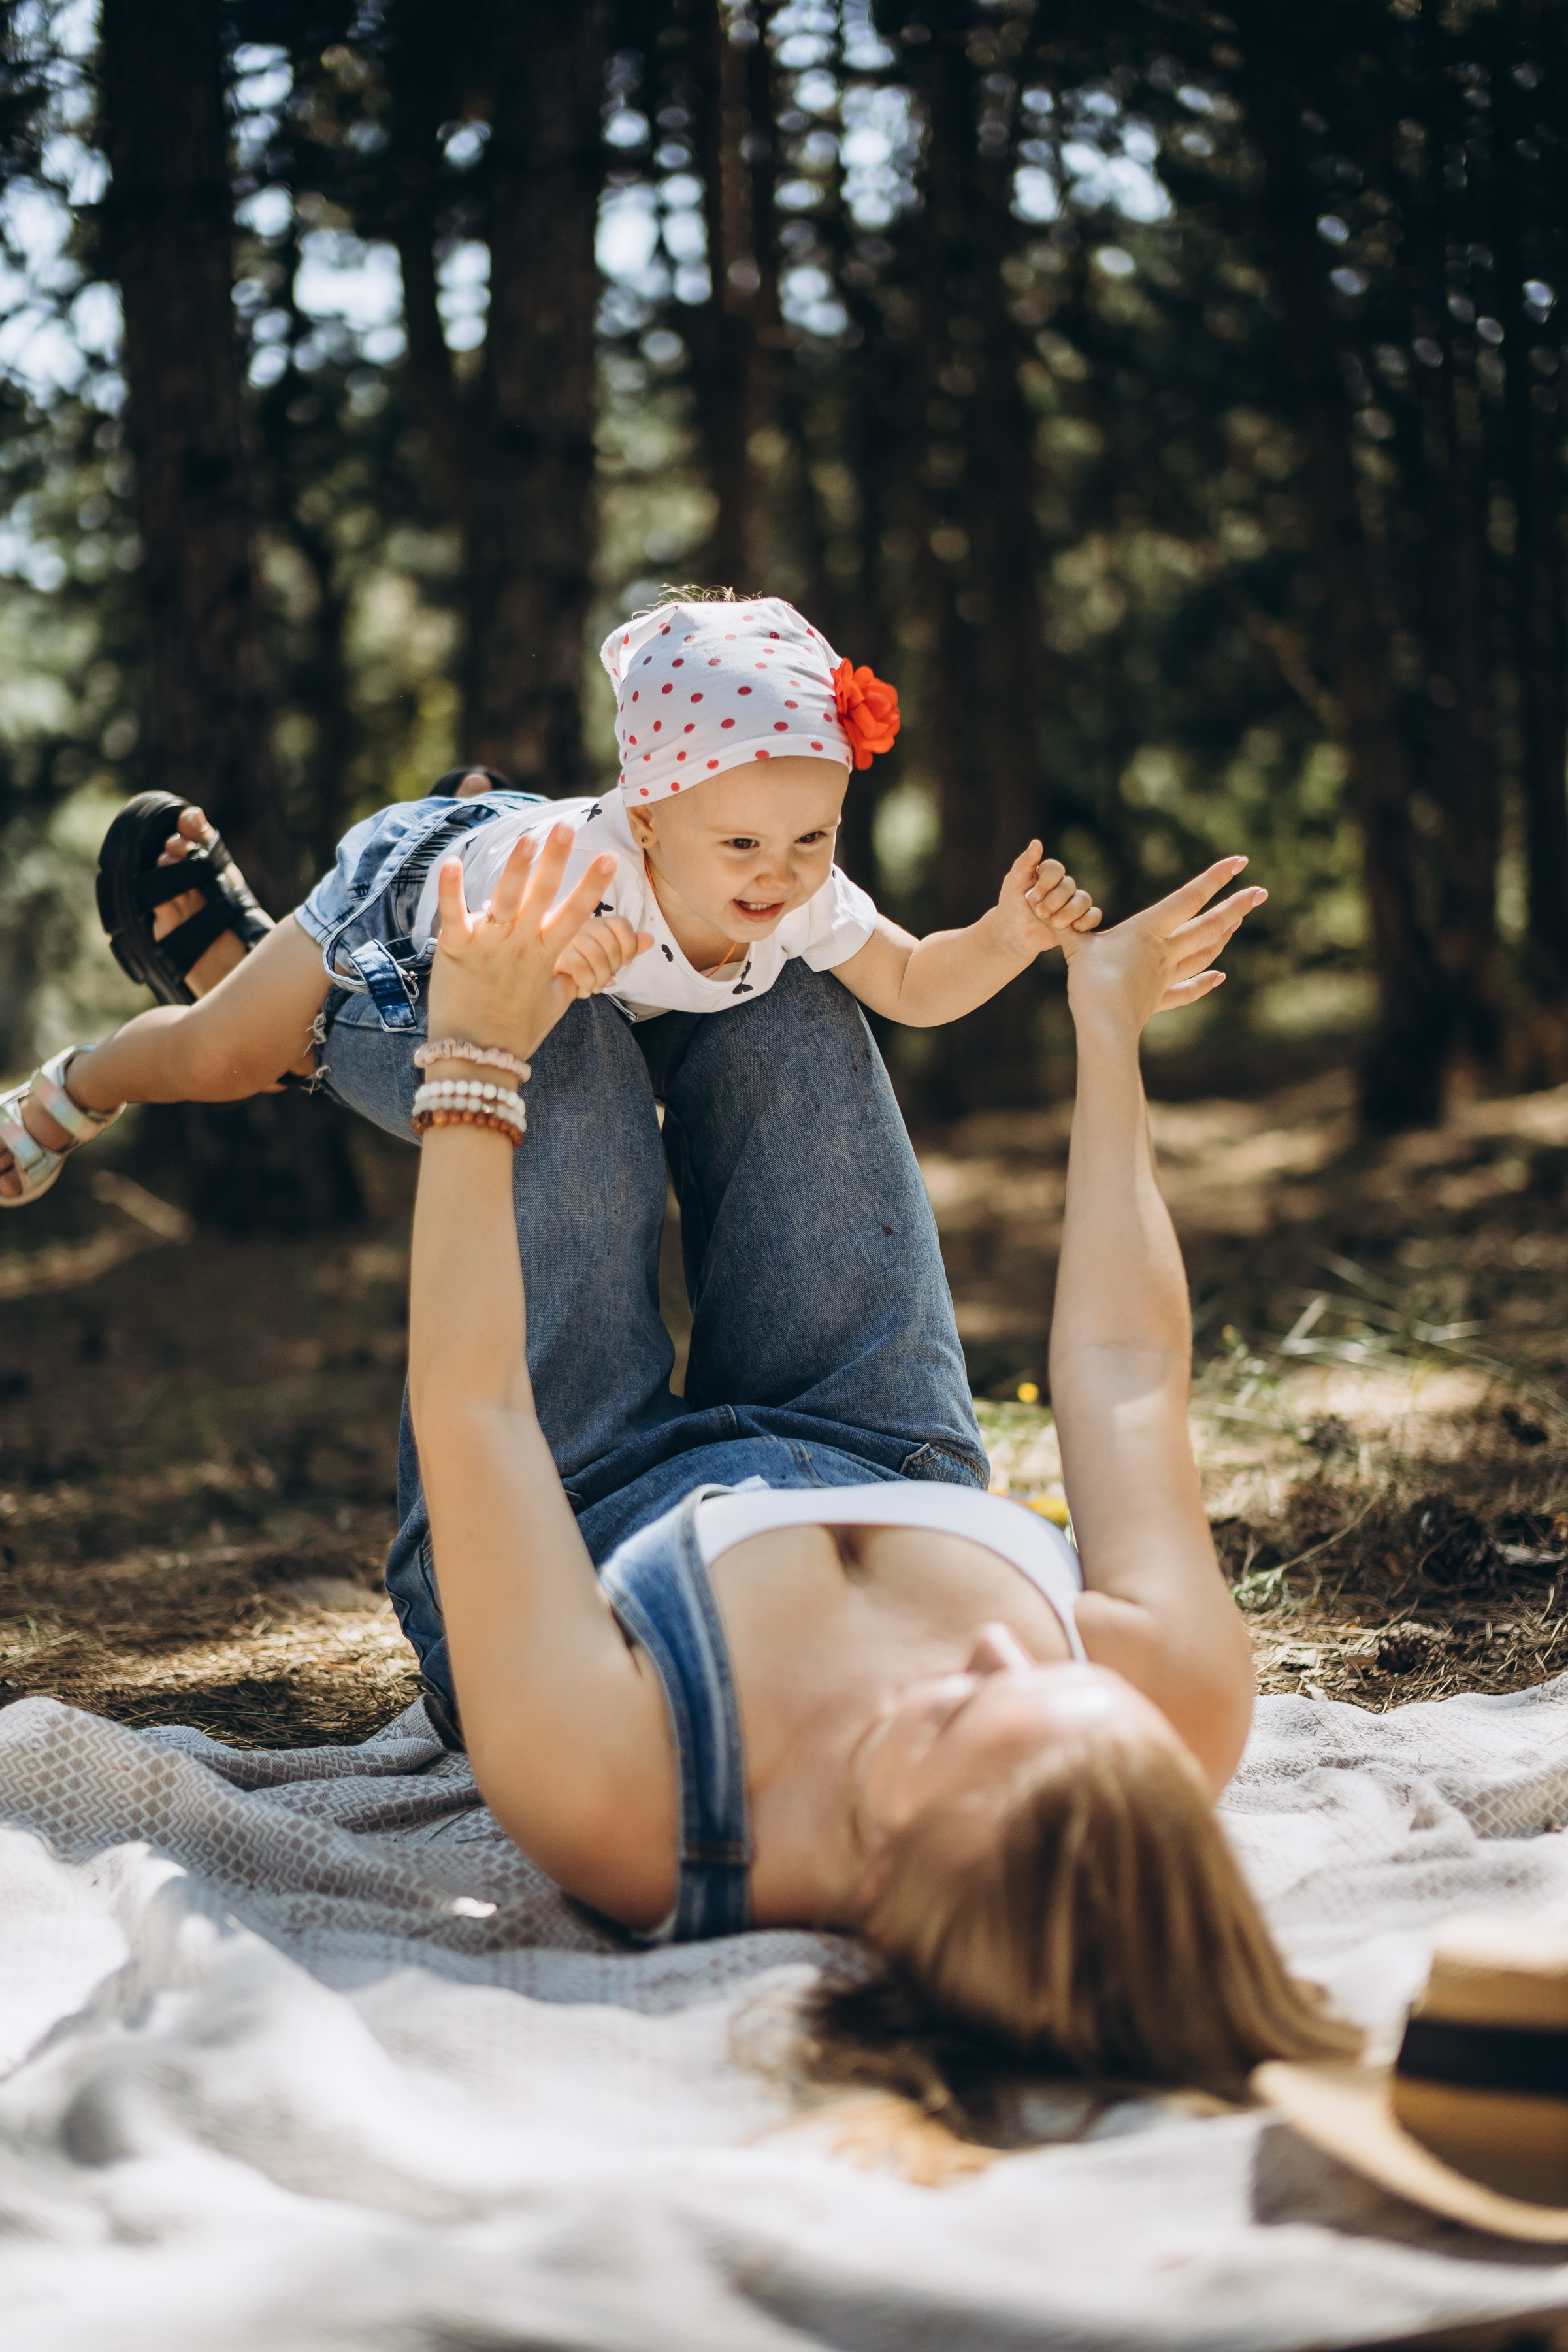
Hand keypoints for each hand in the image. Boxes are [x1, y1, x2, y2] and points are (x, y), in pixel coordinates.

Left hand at [426, 826, 645, 1059]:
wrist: (476, 1057)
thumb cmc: (518, 1029)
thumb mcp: (559, 998)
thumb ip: (582, 970)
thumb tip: (619, 962)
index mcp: (545, 955)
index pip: (575, 914)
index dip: (592, 885)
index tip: (609, 857)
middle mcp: (520, 945)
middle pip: (543, 896)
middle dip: (556, 860)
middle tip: (566, 827)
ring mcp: (488, 946)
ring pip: (506, 898)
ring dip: (517, 867)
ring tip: (528, 837)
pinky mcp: (456, 949)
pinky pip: (453, 914)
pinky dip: (450, 889)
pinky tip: (450, 861)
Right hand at [553, 912, 648, 1001]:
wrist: (552, 979)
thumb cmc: (584, 965)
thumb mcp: (609, 956)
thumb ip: (630, 947)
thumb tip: (650, 939)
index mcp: (599, 922)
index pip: (622, 925)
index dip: (629, 947)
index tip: (625, 962)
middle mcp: (584, 925)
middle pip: (612, 945)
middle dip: (613, 968)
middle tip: (605, 977)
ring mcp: (569, 939)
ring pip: (598, 958)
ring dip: (600, 979)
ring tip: (594, 986)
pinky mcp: (558, 955)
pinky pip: (582, 970)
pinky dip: (587, 985)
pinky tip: (583, 989)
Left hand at [992, 840, 1101, 959]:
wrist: (1015, 938)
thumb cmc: (1012, 908)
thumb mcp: (1013, 884)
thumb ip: (1024, 863)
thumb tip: (1036, 842)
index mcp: (1046, 875)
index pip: (1056, 869)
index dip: (1047, 882)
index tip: (1033, 896)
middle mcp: (1061, 888)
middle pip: (1069, 886)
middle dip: (1054, 901)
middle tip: (1040, 913)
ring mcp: (1072, 904)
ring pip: (1083, 900)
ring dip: (1069, 912)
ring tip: (1054, 923)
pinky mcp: (1079, 921)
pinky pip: (1094, 916)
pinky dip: (1087, 921)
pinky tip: (1074, 928)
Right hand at [1061, 857, 1265, 1038]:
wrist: (1105, 1027)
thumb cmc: (1091, 982)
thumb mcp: (1077, 948)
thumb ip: (1069, 927)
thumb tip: (1040, 904)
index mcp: (1150, 930)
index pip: (1189, 897)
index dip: (1215, 877)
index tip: (1241, 863)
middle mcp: (1166, 950)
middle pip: (1209, 925)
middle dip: (1237, 907)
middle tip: (1262, 893)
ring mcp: (1167, 977)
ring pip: (1204, 953)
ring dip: (1223, 937)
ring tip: (1237, 924)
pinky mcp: (1160, 1000)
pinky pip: (1188, 990)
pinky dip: (1205, 983)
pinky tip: (1218, 977)